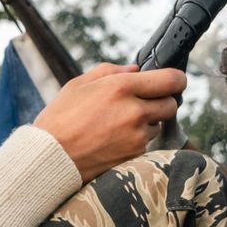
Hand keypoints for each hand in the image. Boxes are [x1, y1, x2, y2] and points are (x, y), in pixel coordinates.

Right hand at [32, 62, 186, 182]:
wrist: (50, 158)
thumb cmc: (60, 119)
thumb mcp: (79, 84)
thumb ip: (110, 71)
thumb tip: (135, 69)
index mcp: (121, 88)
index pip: (171, 80)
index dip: (176, 79)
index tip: (173, 81)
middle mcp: (134, 111)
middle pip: (171, 104)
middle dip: (162, 101)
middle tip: (145, 102)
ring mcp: (137, 136)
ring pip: (157, 125)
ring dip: (147, 122)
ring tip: (119, 124)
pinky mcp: (134, 156)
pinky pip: (146, 143)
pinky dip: (136, 140)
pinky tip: (114, 139)